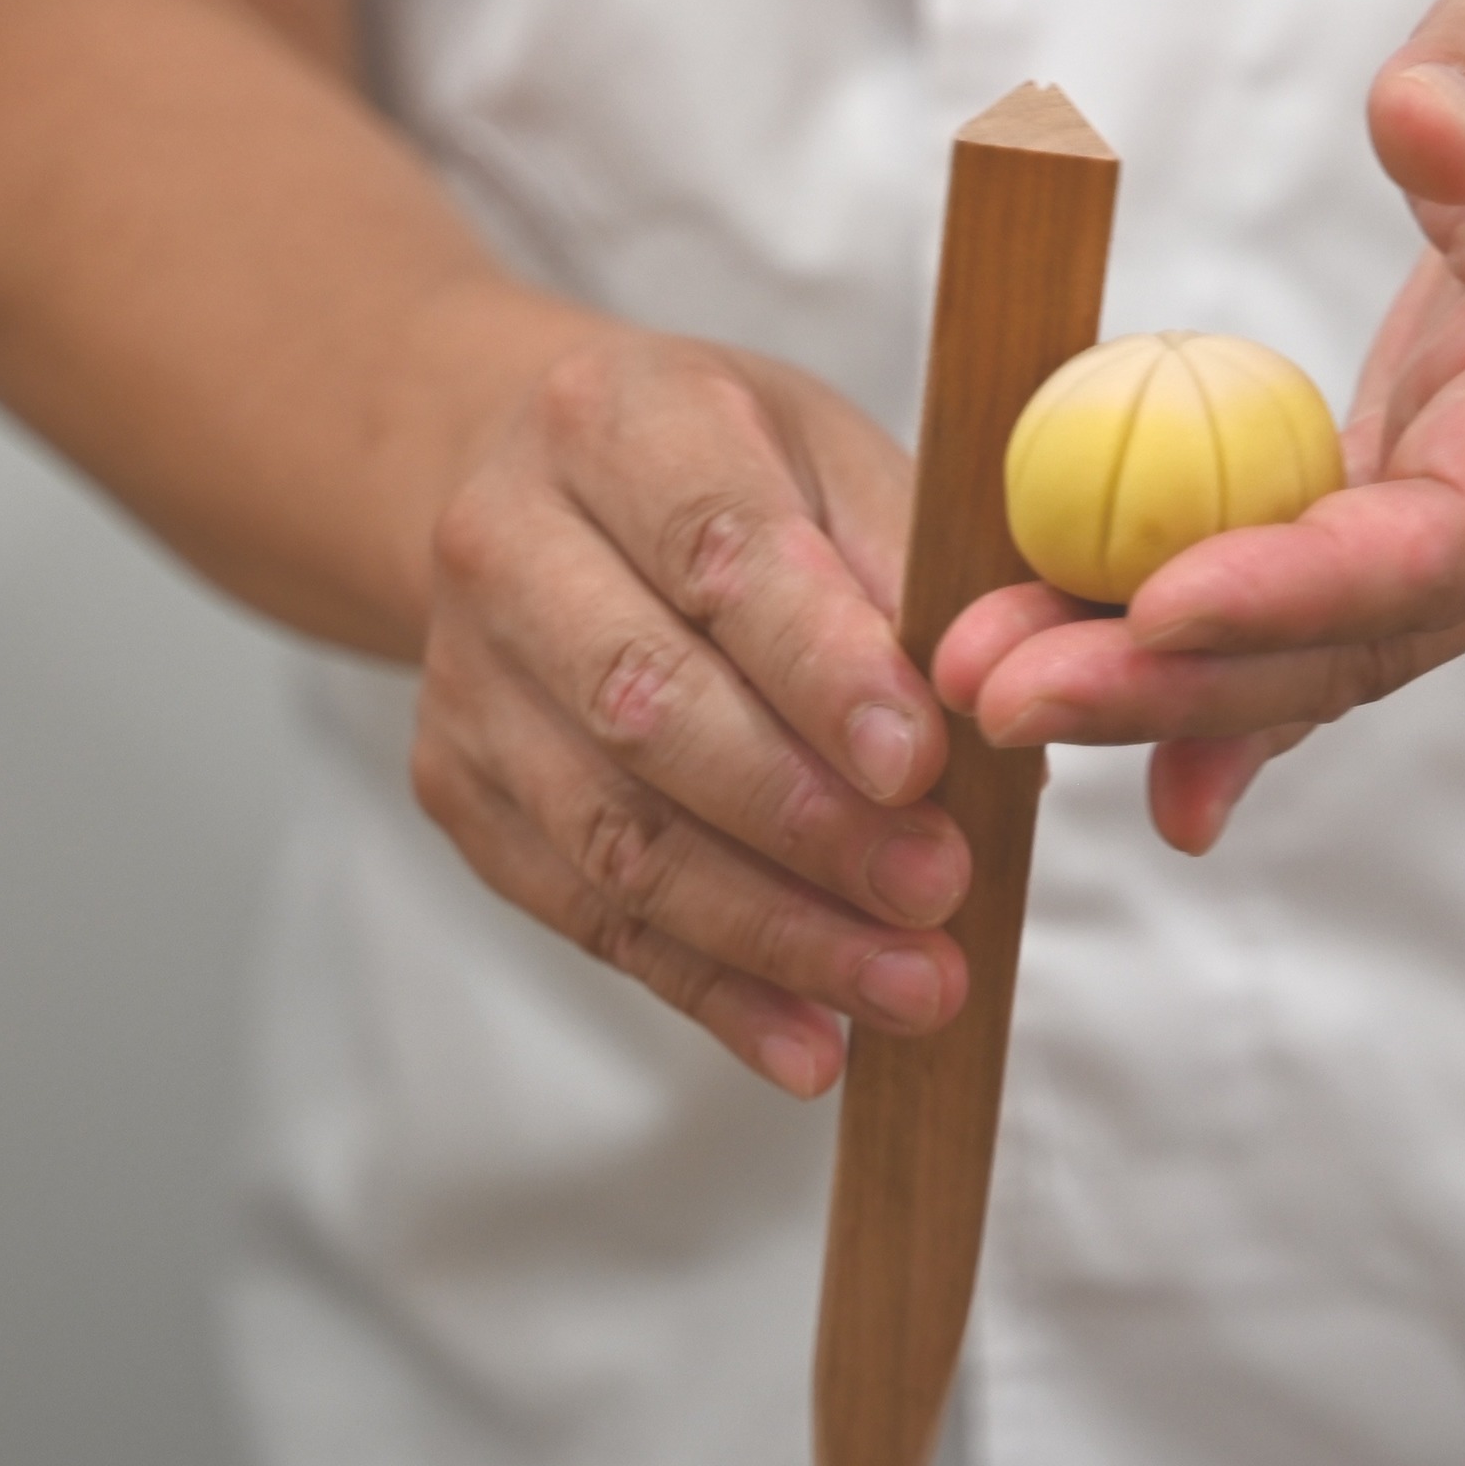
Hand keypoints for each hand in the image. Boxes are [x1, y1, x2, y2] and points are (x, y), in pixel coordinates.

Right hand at [409, 326, 980, 1096]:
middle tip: (938, 895)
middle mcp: (508, 544)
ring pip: (615, 832)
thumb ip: (917, 560)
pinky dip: (707, 988)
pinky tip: (810, 1042)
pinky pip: (586, 910)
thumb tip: (1005, 690)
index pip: (718, 552)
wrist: (528, 481)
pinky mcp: (459, 788)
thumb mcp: (831, 453)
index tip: (923, 763)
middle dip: (807, 821)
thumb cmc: (723, 468)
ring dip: (772, 932)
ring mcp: (467, 677)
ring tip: (910, 990)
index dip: (822, 668)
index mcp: (615, 423)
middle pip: (648, 706)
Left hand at [936, 0, 1464, 849]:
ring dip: (1164, 693)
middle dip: (1181, 678)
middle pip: (1367, 632)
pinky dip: (1221, 697)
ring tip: (989, 688)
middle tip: (1000, 687)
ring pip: (1335, 652)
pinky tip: (1115, 746)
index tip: (1156, 599)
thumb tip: (1420, 132)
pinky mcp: (1435, 533)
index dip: (1305, 580)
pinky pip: (1327, 631)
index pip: (1451, 526)